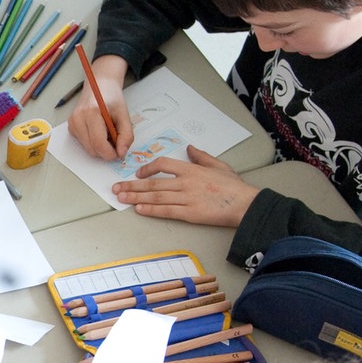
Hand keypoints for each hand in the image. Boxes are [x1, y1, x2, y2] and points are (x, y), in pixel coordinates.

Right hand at [67, 54, 133, 158]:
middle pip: (92, 149)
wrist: (99, 85)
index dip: (110, 153)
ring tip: (108, 133)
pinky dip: (94, 143)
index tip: (119, 152)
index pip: (98, 143)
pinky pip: (84, 145)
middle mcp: (78, 119)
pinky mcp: (71, 128)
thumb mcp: (124, 115)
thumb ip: (126, 135)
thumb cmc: (112, 98)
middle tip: (116, 140)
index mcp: (91, 113)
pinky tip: (99, 132)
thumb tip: (121, 153)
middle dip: (106, 151)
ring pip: (88, 149)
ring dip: (100, 147)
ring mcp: (72, 124)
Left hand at [113, 146, 258, 226]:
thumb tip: (189, 148)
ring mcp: (187, 198)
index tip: (138, 174)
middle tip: (116, 188)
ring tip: (122, 198)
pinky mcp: (190, 214)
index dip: (147, 169)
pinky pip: (166, 211)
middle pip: (153, 184)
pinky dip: (151, 210)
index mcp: (191, 169)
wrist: (245, 204)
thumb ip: (201, 157)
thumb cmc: (233, 186)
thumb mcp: (218, 165)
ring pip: (156, 197)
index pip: (163, 165)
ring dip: (136, 198)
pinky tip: (139, 209)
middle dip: (132, 186)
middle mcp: (186, 183)